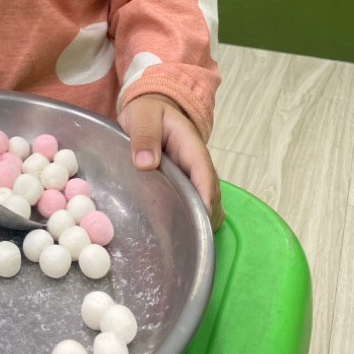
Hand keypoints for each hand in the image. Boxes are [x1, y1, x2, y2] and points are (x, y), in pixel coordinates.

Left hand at [118, 93, 223, 230]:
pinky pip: (194, 207)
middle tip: (185, 241)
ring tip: (180, 243)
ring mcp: (193, 178)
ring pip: (205, 205)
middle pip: (210, 195)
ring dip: (199, 223)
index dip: (205, 197)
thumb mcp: (142, 115)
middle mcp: (197, 165)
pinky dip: (191, 222)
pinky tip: (175, 237)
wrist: (151, 110)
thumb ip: (144, 135)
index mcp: (190, 145)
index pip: (204, 173)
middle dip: (205, 218)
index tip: (201, 220)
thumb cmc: (148, 112)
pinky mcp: (185, 187)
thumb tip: (146, 163)